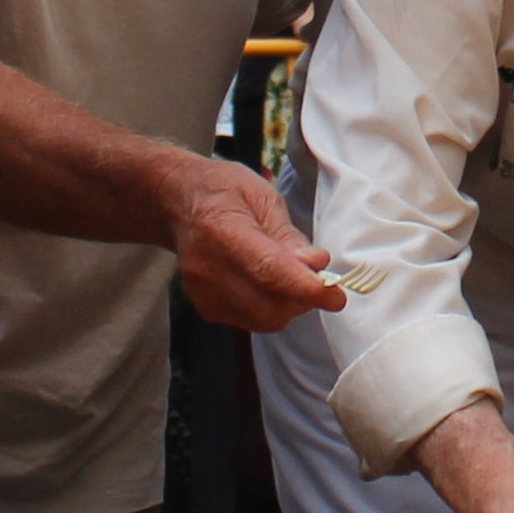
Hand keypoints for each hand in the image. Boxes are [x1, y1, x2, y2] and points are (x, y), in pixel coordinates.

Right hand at [164, 150, 344, 331]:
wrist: (178, 203)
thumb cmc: (224, 192)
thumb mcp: (261, 196)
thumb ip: (288, 234)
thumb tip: (316, 264)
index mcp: (222, 229)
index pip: (268, 269)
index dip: (305, 288)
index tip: (335, 296)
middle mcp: (207, 267)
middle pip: (268, 305)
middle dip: (303, 298)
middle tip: (318, 279)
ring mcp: (202, 291)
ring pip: (263, 318)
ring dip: (290, 305)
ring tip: (291, 276)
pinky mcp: (205, 307)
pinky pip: (251, 320)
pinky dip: (271, 308)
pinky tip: (268, 283)